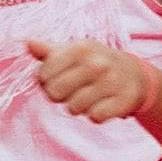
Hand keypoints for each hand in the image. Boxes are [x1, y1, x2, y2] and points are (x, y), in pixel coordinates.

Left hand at [26, 38, 151, 122]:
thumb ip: (48, 51)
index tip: (58, 78)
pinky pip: (95, 117)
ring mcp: (112, 82)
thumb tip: (27, 43)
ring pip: (74, 108)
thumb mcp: (74, 52)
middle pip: (55, 94)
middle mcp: (97, 63)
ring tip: (89, 95)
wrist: (134, 74)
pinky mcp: (123, 101)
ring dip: (78, 107)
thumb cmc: (95, 62)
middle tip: (72, 90)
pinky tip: (102, 103)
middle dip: (60, 96)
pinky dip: (96, 114)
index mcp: (80, 48)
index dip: (46, 81)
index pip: (44, 74)